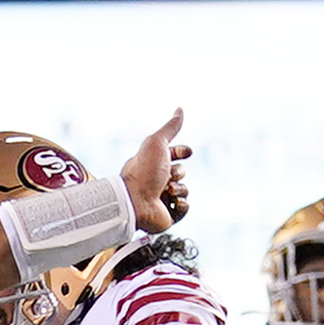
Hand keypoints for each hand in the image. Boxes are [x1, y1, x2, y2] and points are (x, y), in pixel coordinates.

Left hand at [120, 109, 190, 233]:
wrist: (135, 201)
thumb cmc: (143, 171)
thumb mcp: (157, 143)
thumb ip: (170, 128)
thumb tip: (180, 109)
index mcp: (152, 163)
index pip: (172, 154)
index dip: (181, 151)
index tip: (188, 151)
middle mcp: (156, 180)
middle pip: (181, 172)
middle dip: (178, 173)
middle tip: (167, 176)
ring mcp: (162, 198)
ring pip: (185, 190)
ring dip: (180, 189)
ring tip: (167, 190)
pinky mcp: (167, 215)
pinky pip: (184, 208)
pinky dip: (182, 204)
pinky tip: (174, 202)